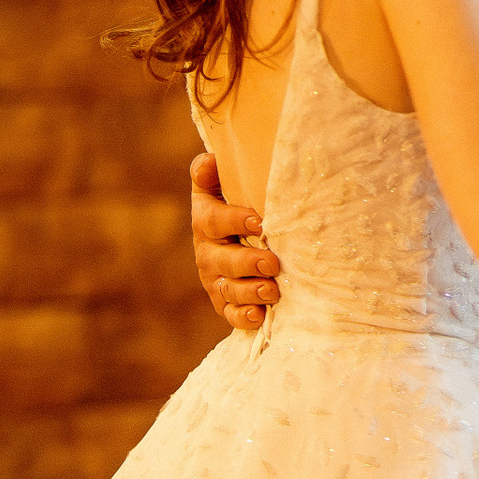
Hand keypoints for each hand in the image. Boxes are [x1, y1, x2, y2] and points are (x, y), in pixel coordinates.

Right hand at [191, 153, 279, 328]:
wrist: (241, 228)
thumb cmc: (238, 198)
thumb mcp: (224, 180)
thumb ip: (211, 171)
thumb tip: (209, 162)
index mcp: (205, 219)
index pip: (214, 220)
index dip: (234, 221)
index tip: (259, 222)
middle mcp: (207, 251)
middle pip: (222, 261)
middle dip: (247, 263)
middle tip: (272, 262)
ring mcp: (215, 278)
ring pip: (228, 289)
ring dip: (250, 292)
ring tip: (272, 290)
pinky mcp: (224, 300)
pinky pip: (230, 313)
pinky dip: (243, 317)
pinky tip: (259, 316)